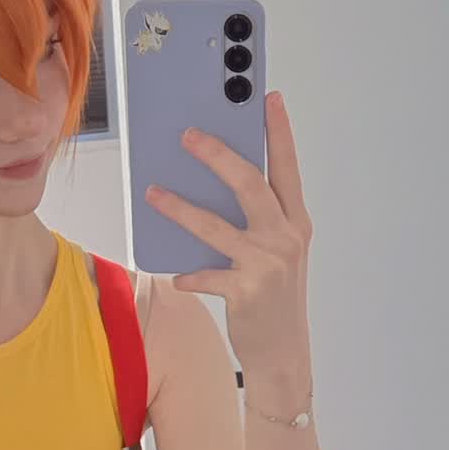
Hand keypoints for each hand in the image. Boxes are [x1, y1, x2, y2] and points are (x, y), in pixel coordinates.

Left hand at [145, 90, 312, 375]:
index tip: (269, 98)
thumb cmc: (273, 296)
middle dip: (218, 155)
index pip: (286, 167)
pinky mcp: (246, 291)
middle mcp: (286, 237)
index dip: (279, 132)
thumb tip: (214, 189)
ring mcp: (267, 263)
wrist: (283, 352)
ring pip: (216, 225)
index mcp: (295, 221)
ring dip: (180, 208)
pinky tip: (177, 276)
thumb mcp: (275, 253)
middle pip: (250, 184)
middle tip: (188, 135)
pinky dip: (189, 275)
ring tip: (152, 193)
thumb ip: (255, 222)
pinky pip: (207, 275)